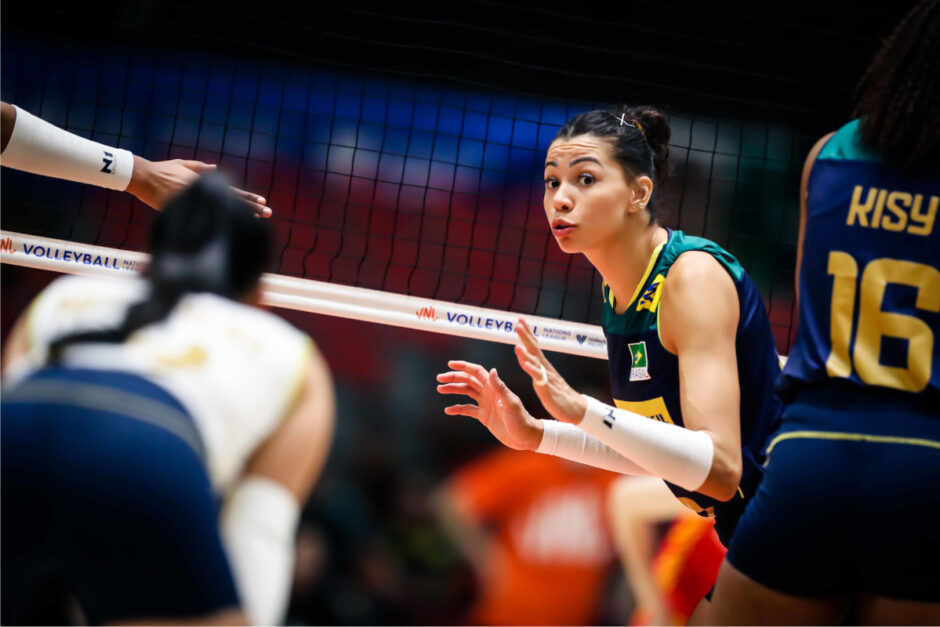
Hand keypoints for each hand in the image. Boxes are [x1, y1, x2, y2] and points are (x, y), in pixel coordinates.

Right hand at [126, 156, 271, 216]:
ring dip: (241, 218)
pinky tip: (231, 233)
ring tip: (259, 222)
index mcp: (207, 183)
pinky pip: (206, 223)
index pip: (232, 193)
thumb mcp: (183, 165)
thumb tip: (217, 168)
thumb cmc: (162, 170)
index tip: (263, 202)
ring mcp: (197, 204)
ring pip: (222, 214)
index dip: (248, 198)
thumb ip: (201, 168)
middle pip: (233, 204)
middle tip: (269, 213)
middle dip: (252, 210)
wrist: (143, 178)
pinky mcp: (186, 212)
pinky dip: (218, 228)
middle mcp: (205, 194)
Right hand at [436, 360, 542, 450]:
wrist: (525, 436)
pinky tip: (448, 410)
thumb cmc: (521, 419)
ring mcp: (485, 404)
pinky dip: (457, 408)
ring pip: (466, 392)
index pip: (477, 372)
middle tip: (439, 379)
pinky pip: (467, 409)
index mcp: (494, 387)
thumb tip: (491, 370)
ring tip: (440, 389)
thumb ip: (500, 387)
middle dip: (454, 378)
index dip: (464, 367)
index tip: (450, 365)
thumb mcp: (510, 403)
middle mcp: (489, 393)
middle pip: (468, 380)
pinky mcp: (484, 415)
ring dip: (453, 390)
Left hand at [514, 318, 586, 423]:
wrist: (575, 408)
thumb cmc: (558, 394)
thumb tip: (528, 358)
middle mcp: (544, 367)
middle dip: (526, 335)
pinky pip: (539, 377)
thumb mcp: (544, 378)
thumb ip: (537, 368)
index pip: (533, 345)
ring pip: (535, 361)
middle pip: (534, 348)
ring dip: (526, 352)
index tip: (520, 319)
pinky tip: (525, 364)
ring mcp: (546, 376)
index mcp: (542, 364)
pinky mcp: (547, 387)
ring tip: (517, 344)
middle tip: (518, 323)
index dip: (527, 332)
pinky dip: (532, 369)